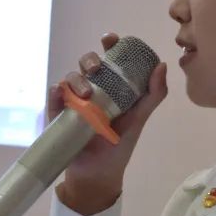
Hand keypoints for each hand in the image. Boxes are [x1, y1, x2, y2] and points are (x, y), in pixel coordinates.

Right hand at [48, 33, 167, 214]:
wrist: (97, 175)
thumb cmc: (119, 147)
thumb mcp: (138, 120)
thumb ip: (153, 96)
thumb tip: (162, 65)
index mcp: (112, 88)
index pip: (110, 59)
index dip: (110, 45)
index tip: (110, 39)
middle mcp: (92, 90)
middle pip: (87, 64)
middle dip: (89, 60)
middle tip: (96, 68)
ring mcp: (73, 101)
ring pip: (70, 77)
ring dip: (75, 78)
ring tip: (86, 93)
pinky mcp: (58, 115)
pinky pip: (53, 97)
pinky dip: (55, 91)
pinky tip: (60, 93)